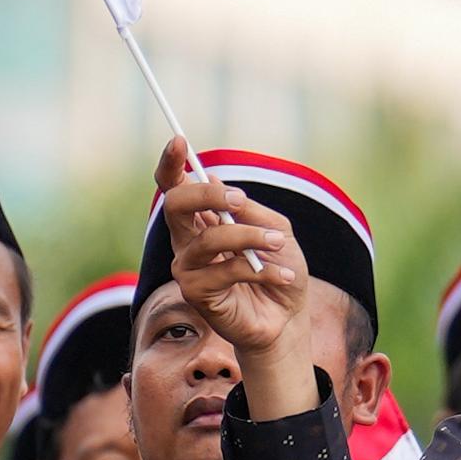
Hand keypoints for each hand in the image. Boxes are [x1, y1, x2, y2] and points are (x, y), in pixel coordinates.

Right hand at [151, 141, 321, 418]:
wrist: (288, 318)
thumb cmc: (280, 270)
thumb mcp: (277, 231)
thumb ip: (250, 210)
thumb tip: (215, 177)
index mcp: (204, 220)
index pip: (175, 187)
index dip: (171, 164)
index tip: (180, 141)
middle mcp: (188, 241)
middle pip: (176, 205)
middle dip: (209, 195)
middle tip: (241, 200)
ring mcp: (188, 268)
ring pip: (208, 240)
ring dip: (249, 238)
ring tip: (278, 244)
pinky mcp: (196, 294)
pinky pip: (227, 272)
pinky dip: (263, 271)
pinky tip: (285, 278)